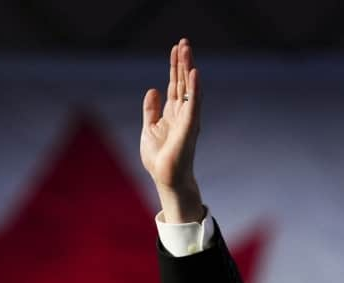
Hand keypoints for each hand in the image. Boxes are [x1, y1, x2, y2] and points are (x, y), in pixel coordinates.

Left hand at [140, 38, 203, 222]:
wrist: (165, 178)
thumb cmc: (159, 159)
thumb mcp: (149, 129)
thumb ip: (151, 109)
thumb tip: (153, 89)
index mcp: (173, 113)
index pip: (175, 85)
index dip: (174, 67)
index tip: (175, 48)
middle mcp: (183, 113)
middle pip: (183, 82)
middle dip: (183, 62)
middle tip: (183, 42)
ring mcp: (188, 119)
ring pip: (190, 88)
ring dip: (189, 69)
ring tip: (187, 50)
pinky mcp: (190, 127)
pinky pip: (194, 104)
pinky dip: (194, 88)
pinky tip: (194, 73)